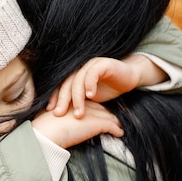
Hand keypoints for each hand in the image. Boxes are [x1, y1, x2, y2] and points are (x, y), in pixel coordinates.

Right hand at [32, 100, 122, 148]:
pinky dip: (116, 130)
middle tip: (114, 119)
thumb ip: (60, 121)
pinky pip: (111, 125)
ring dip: (115, 122)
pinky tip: (120, 133)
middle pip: (100, 108)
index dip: (95, 109)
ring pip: (108, 116)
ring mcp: (90, 113)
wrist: (46, 133)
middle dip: (107, 113)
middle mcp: (82, 105)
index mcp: (72, 102)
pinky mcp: (96, 122)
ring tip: (120, 127)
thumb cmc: (44, 129)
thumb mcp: (52, 121)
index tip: (99, 113)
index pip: (88, 103)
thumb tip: (60, 128)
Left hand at [47, 54, 166, 117]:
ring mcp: (91, 65)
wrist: (130, 77)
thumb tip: (65, 116)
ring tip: (79, 113)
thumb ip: (80, 102)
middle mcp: (81, 69)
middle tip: (60, 113)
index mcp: (76, 76)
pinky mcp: (103, 64)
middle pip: (67, 84)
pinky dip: (90, 84)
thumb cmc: (110, 88)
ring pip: (78, 80)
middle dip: (63, 99)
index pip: (62, 86)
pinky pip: (93, 73)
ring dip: (77, 97)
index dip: (55, 97)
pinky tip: (90, 96)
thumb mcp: (92, 99)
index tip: (51, 111)